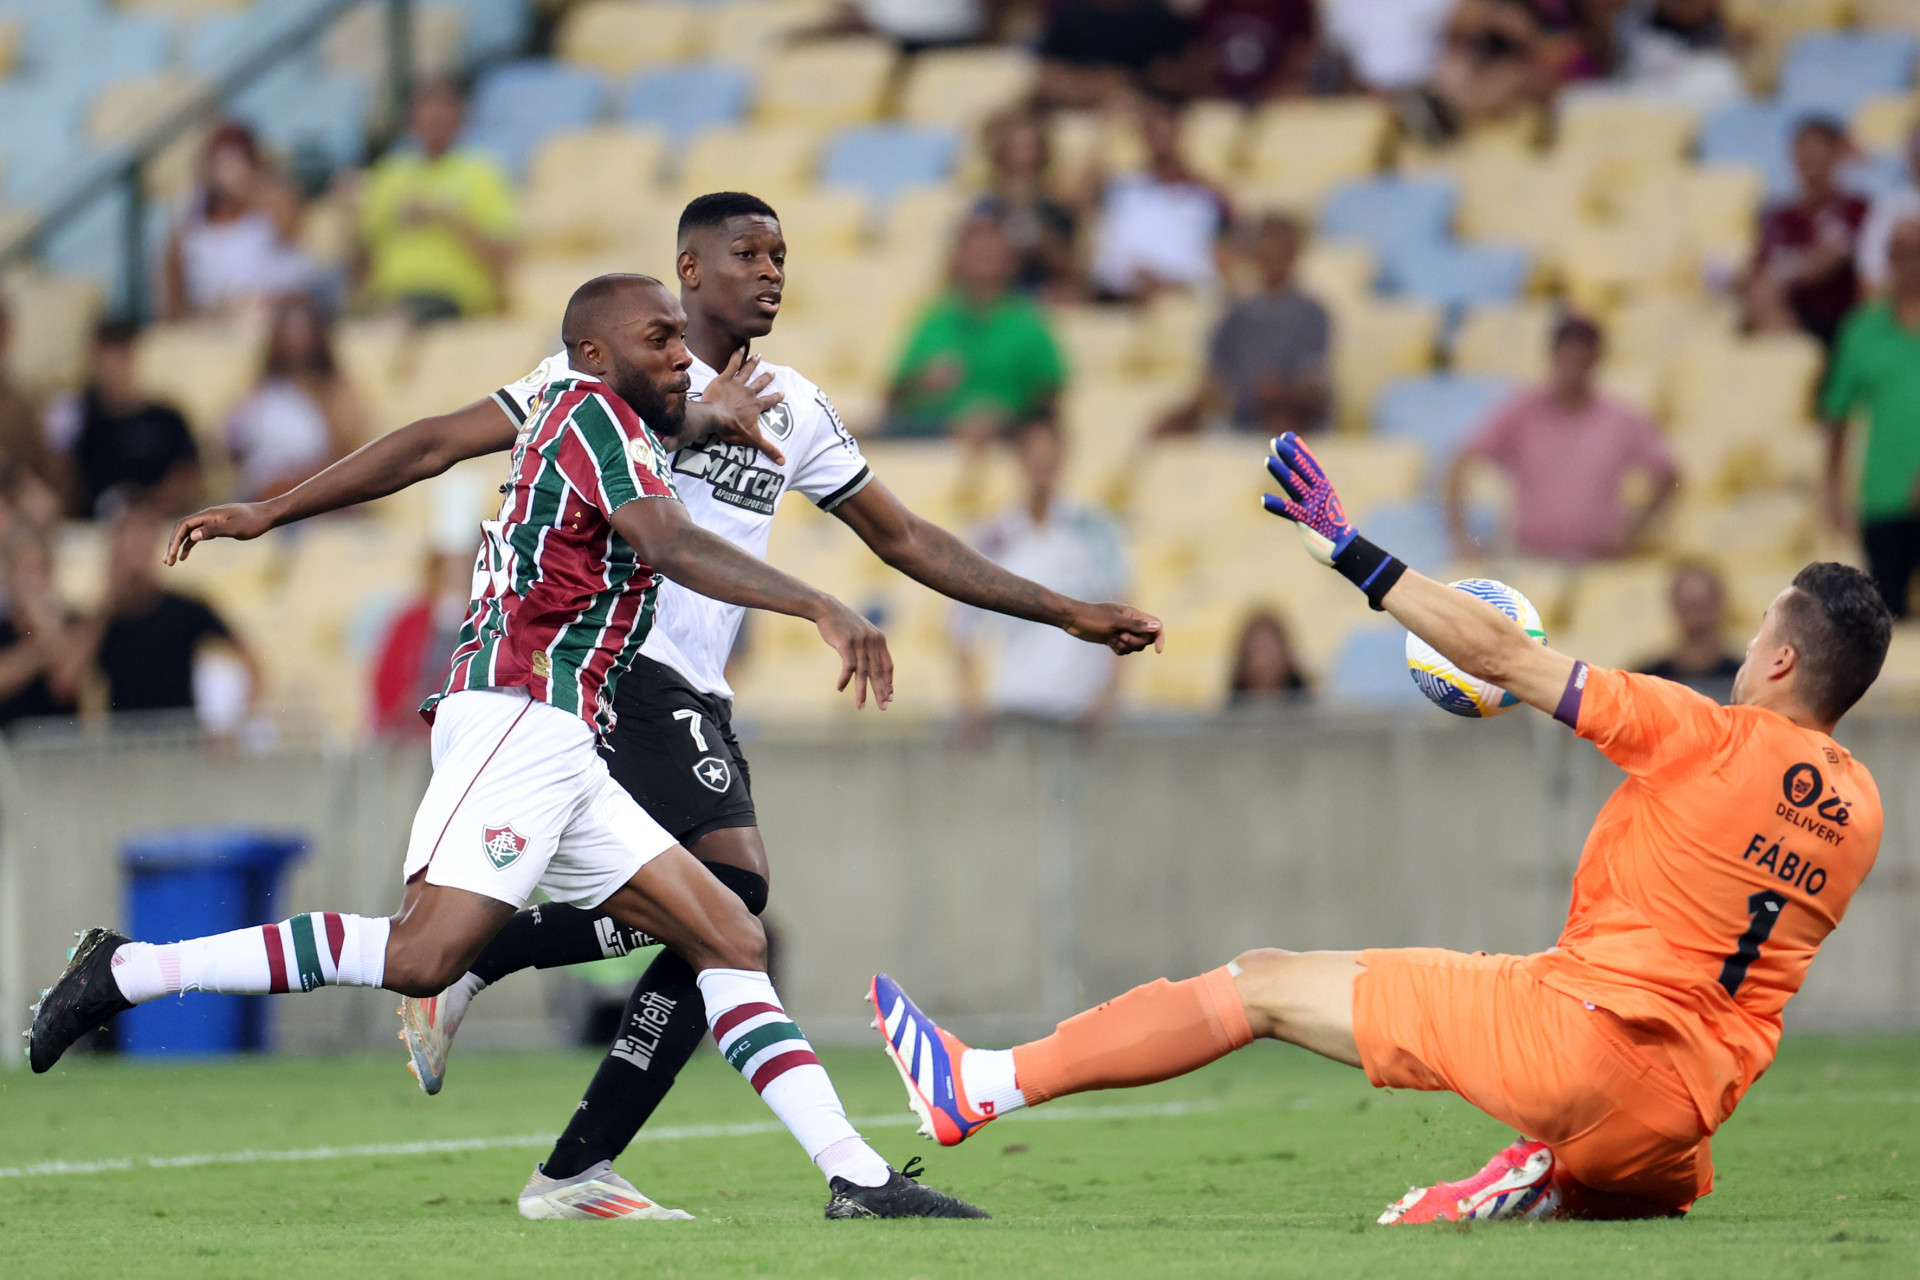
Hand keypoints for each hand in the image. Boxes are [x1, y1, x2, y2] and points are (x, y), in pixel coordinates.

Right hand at [166, 502, 275, 564]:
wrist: (267, 516)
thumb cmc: (253, 522)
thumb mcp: (235, 528)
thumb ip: (214, 531)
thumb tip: (193, 535)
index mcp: (209, 514)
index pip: (184, 525)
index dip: (175, 539)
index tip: (171, 554)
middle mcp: (206, 516)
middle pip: (182, 529)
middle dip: (172, 544)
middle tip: (167, 561)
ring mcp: (210, 521)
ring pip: (188, 533)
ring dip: (178, 546)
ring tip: (171, 562)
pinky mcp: (216, 527)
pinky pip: (197, 535)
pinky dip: (189, 545)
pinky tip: (184, 556)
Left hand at [695, 350, 786, 464]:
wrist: (715, 417)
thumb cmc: (732, 429)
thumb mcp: (752, 440)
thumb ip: (768, 449)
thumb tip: (783, 463)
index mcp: (756, 406)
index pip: (769, 401)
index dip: (776, 397)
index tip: (783, 392)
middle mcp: (749, 393)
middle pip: (760, 383)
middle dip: (766, 378)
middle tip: (772, 372)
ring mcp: (737, 384)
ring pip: (747, 371)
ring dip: (753, 363)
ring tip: (759, 356)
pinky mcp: (724, 379)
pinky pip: (732, 365)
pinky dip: (736, 356)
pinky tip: (740, 347)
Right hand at [815, 599, 893, 709]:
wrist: (827, 608)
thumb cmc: (844, 623)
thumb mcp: (862, 632)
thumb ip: (871, 647)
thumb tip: (875, 667)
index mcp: (879, 639)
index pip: (888, 666)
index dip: (889, 682)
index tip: (890, 696)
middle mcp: (872, 641)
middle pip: (878, 672)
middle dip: (881, 692)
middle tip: (884, 707)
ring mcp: (859, 642)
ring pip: (863, 673)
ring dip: (862, 691)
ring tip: (861, 706)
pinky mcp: (846, 644)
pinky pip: (848, 667)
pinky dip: (844, 679)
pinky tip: (840, 688)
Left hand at [1065, 601, 1164, 654]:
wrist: (1073, 619)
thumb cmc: (1093, 617)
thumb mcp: (1115, 622)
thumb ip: (1136, 626)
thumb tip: (1156, 627)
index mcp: (1134, 614)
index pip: (1156, 625)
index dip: (1159, 637)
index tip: (1157, 650)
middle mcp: (1130, 622)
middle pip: (1146, 639)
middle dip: (1135, 642)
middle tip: (1121, 636)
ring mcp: (1122, 631)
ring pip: (1135, 646)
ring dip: (1126, 646)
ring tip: (1113, 639)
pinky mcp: (1114, 639)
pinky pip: (1124, 649)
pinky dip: (1119, 649)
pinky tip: (1109, 643)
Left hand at [1261, 432, 1357, 566]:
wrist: (1342, 548)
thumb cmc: (1328, 525)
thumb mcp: (1322, 503)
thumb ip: (1311, 490)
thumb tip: (1300, 477)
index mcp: (1324, 487)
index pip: (1310, 463)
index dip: (1299, 449)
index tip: (1288, 435)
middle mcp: (1320, 493)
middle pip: (1302, 469)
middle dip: (1288, 454)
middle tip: (1275, 441)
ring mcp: (1314, 506)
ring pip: (1295, 485)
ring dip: (1281, 472)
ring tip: (1267, 460)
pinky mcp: (1308, 521)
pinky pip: (1290, 511)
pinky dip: (1277, 505)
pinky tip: (1264, 499)